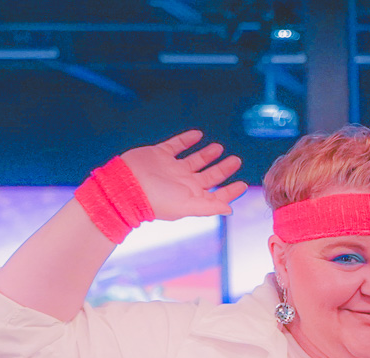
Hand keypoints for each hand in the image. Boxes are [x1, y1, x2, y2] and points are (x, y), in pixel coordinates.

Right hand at [118, 129, 246, 220]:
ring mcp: (171, 168)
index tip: (244, 184)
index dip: (230, 190)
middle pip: (209, 175)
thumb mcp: (187, 206)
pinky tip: (198, 134)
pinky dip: (187, 139)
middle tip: (236, 160)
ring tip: (219, 147)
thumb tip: (230, 210)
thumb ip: (210, 206)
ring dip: (207, 154)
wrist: (125, 186)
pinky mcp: (159, 154)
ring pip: (194, 159)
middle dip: (223, 168)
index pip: (216, 194)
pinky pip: (176, 145)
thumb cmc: (156, 201)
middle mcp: (183, 182)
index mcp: (192, 196)